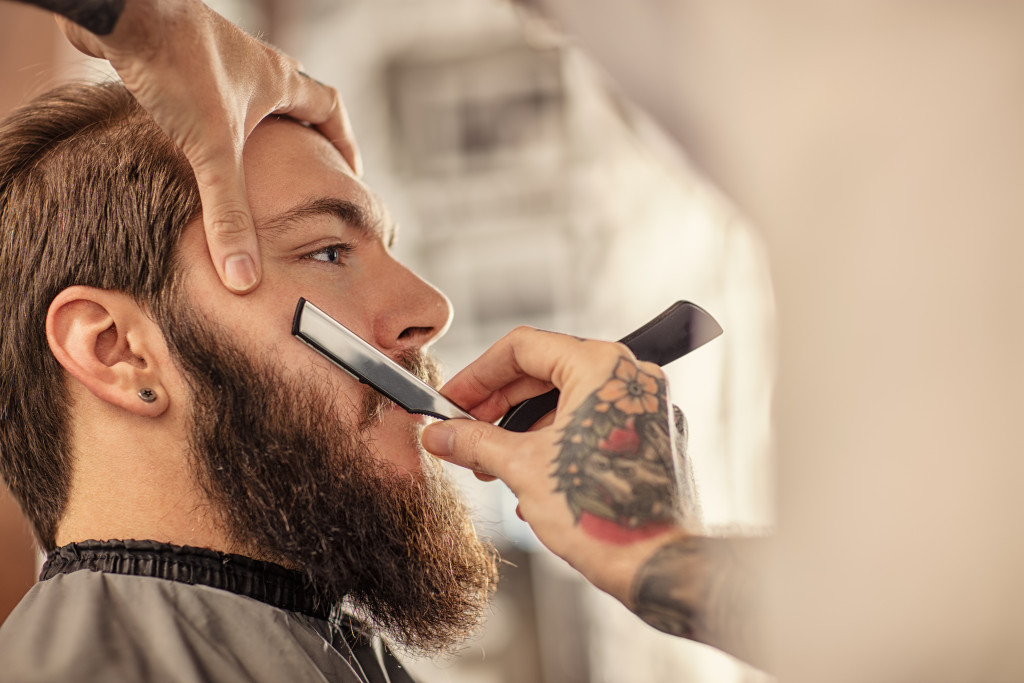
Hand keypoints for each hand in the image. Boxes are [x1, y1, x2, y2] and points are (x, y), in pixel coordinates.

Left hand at [57, 0, 360, 292]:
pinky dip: (210, 119)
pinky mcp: (176, 58)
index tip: (348, 170)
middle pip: (293, 99)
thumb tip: (244, 275)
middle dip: (302, 136)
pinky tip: (189, 142)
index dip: (343, 143)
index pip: (329, 109)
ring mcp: (214, 57)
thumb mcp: (211, 150)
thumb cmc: (176, 65)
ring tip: (250, 165)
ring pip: (248, 96)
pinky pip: (206, 93)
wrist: (119, 11)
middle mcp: (252, 64)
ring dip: (255, 128)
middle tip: (303, 170)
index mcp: (277, 80)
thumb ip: (228, 213)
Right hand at [421, 326, 701, 602]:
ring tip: (490, 467)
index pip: (522, 348)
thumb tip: (441, 434)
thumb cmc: (604, 511)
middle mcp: (629, 379)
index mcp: (601, 367)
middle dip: (497, 407)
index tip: (451, 399)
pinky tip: (528, 484)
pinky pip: (591, 428)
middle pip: (544, 373)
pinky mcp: (650, 441)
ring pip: (567, 404)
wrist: (657, 563)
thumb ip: (476, 442)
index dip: (477, 374)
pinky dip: (555, 446)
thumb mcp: (524, 468)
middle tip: (462, 431)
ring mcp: (644, 410)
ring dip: (522, 432)